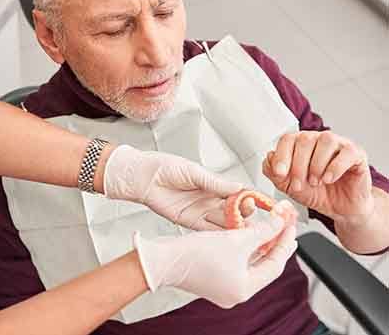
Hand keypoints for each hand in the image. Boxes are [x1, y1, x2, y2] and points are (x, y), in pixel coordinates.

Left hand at [104, 145, 242, 229]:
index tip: (263, 202)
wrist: (142, 177)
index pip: (237, 192)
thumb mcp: (193, 172)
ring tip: (247, 228)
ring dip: (235, 226)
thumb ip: (215, 182)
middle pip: (233, 209)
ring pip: (223, 221)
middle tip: (253, 214)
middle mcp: (209, 199)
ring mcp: (200, 211)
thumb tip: (239, 186)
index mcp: (212, 184)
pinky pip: (208, 230)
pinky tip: (229, 237)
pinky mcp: (190, 222)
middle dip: (245, 213)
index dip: (250, 197)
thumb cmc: (164, 167)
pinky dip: (219, 234)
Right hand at [134, 215, 296, 307]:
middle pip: (264, 265)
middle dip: (275, 244)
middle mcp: (236, 291)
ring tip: (271, 228)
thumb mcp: (234, 239)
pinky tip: (249, 235)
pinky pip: (238, 262)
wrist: (163, 259)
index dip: (285, 242)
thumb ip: (262, 231)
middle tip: (286, 227)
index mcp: (245, 289)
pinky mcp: (214, 277)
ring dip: (260, 244)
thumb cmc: (195, 254)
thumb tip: (281, 221)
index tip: (291, 225)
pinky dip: (246, 248)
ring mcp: (224, 286)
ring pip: (251, 263)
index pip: (275, 264)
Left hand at [263, 131, 373, 225]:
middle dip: (298, 166)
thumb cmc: (316, 193)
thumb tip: (268, 157)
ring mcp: (338, 144)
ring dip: (316, 165)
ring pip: (325, 141)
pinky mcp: (356, 154)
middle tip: (299, 185)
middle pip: (305, 140)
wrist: (340, 209)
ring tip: (315, 182)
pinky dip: (334, 167)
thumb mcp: (289, 186)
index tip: (279, 173)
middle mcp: (318, 139)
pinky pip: (346, 152)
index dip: (282, 155)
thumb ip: (275, 173)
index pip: (288, 139)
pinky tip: (328, 179)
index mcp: (300, 144)